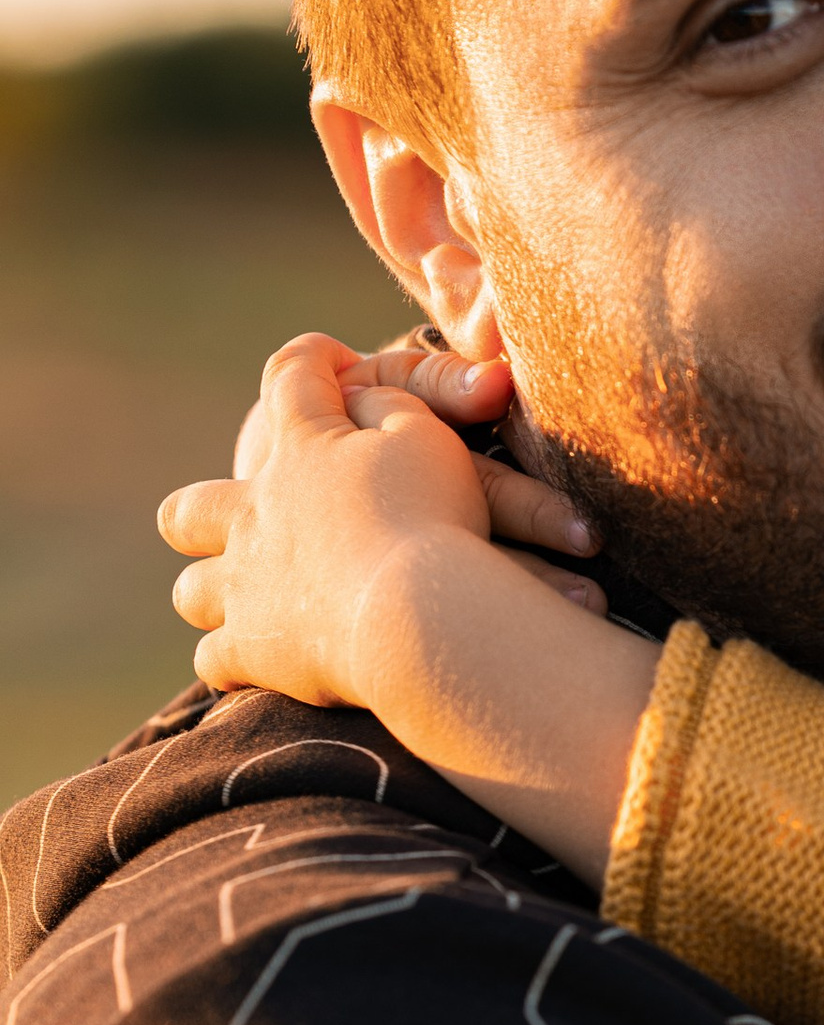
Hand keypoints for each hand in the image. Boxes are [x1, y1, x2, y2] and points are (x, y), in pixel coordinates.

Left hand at [161, 332, 602, 708]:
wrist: (416, 614)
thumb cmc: (431, 518)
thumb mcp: (427, 437)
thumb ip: (391, 404)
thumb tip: (357, 399)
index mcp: (300, 450)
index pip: (290, 378)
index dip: (312, 361)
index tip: (332, 362)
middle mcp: (253, 515)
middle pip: (190, 510)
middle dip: (203, 513)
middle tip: (239, 519)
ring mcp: (244, 587)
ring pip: (193, 590)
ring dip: (213, 591)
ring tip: (245, 600)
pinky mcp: (253, 651)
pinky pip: (215, 660)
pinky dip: (231, 661)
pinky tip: (254, 663)